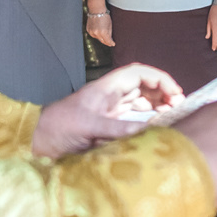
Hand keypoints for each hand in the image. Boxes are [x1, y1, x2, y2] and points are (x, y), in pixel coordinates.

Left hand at [32, 63, 184, 155]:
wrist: (36, 142)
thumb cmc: (56, 127)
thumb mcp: (87, 125)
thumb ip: (116, 127)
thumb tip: (147, 129)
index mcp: (106, 89)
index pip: (138, 74)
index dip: (160, 79)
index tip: (176, 93)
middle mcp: (110, 99)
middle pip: (144, 88)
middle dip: (164, 94)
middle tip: (180, 109)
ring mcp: (109, 114)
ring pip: (141, 104)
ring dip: (158, 108)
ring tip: (173, 118)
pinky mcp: (107, 129)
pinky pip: (133, 121)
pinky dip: (147, 123)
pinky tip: (156, 130)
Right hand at [85, 9, 113, 46]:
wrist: (96, 10)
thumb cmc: (105, 16)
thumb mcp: (110, 25)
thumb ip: (109, 34)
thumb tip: (110, 40)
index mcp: (103, 32)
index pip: (108, 41)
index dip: (111, 43)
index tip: (113, 44)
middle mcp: (97, 33)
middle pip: (102, 41)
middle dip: (107, 42)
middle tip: (110, 42)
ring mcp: (92, 32)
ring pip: (98, 38)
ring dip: (101, 38)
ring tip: (105, 35)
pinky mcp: (88, 30)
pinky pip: (94, 35)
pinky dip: (97, 34)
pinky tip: (99, 31)